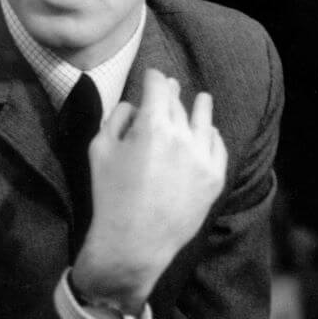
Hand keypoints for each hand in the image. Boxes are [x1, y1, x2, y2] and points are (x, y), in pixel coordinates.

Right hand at [72, 68, 226, 312]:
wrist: (134, 243)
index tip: (153, 75)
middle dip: (172, 93)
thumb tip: (135, 105)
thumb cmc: (110, 195)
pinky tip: (209, 132)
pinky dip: (212, 137)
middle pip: (179, 104)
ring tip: (201, 99)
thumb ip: (117, 118)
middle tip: (171, 86)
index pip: (158, 87)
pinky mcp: (215, 178)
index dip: (154, 77)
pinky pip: (217, 147)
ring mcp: (203, 158)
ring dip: (200, 107)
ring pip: (204, 122)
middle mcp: (183, 137)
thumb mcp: (100, 149)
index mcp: (153, 126)